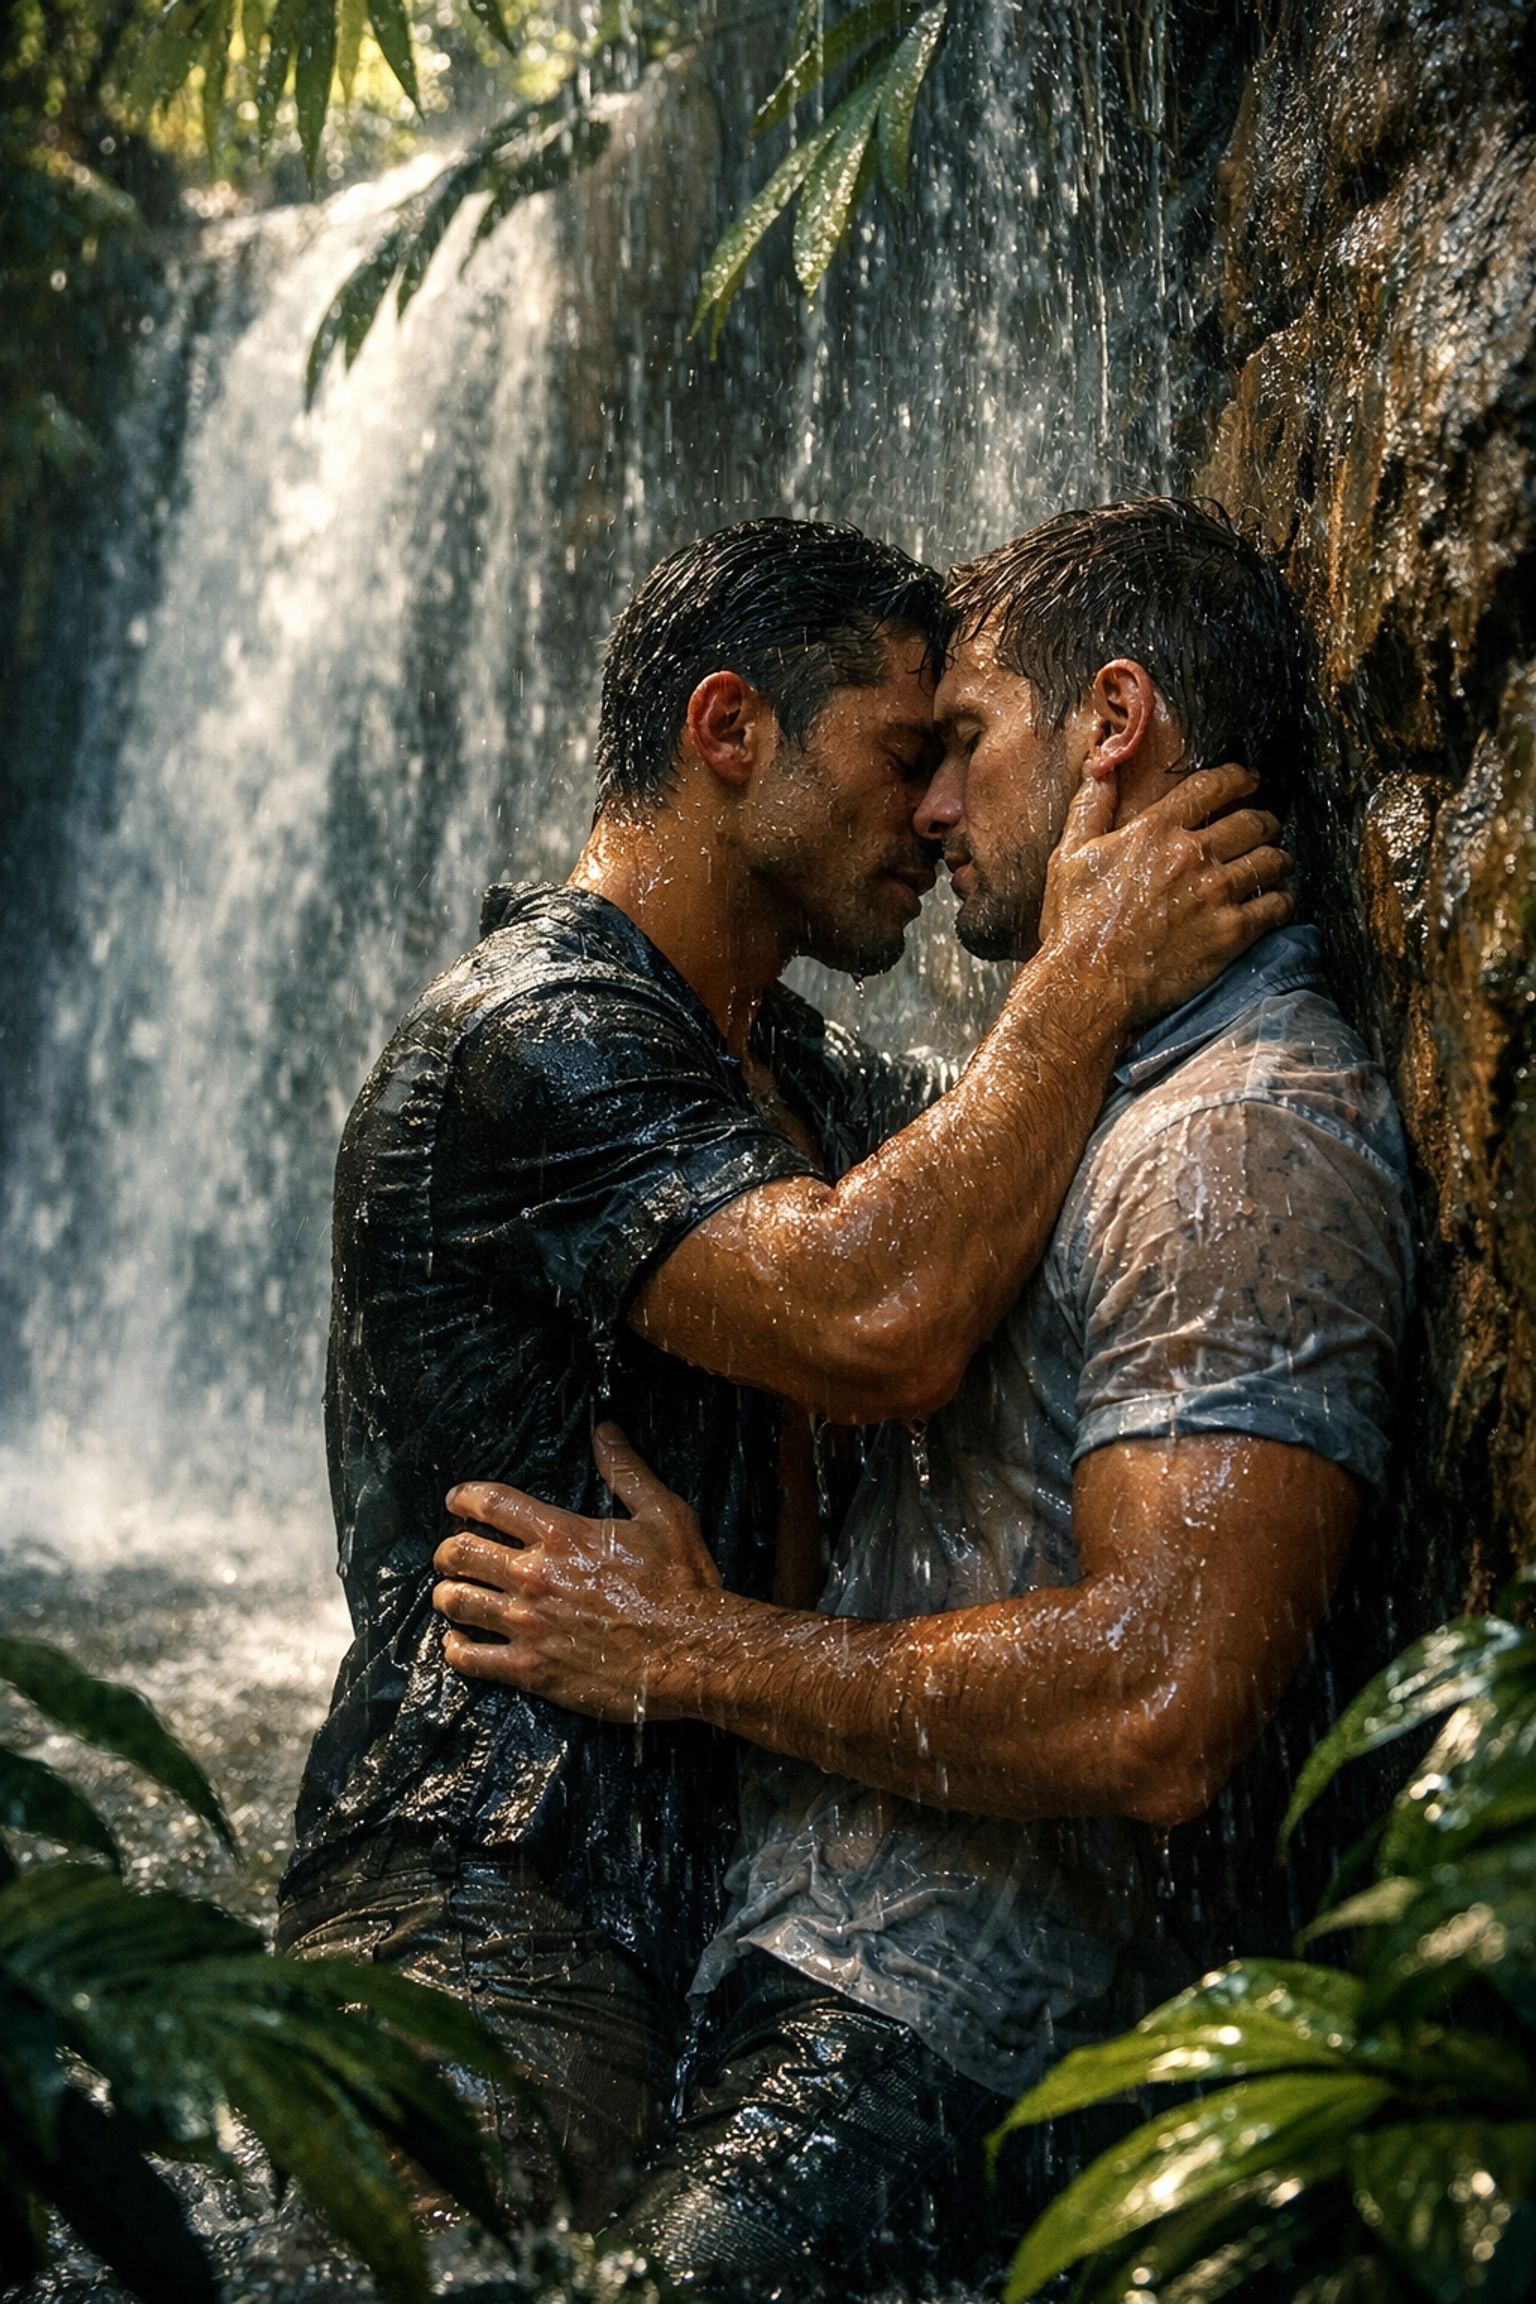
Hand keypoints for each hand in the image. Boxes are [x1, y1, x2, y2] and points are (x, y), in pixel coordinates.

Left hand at [433, 1424, 724, 1719]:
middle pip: (461, 1552)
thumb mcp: (663, 1513)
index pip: (493, 1504)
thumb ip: (627, 1471)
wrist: (693, 1653)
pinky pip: (472, 1660)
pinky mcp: (532, 1669)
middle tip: (450, 1554)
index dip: (465, 1498)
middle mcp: (535, 1576)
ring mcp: (529, 1625)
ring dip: (448, 1595)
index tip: (456, 1501)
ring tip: (451, 1595)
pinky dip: (456, 1650)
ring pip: (458, 1602)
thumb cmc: (682, 1584)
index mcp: (562, 1534)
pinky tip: (459, 1644)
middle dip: (448, 1550)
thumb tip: (605, 1432)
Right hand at [1038, 764, 1291, 1028]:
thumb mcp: (1069, 856)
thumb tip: (1098, 768)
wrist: (1088, 982)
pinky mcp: (1229, 932)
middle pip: (1252, 821)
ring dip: (1279, 858)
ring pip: (1270, 860)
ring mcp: (1214, 893)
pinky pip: (1275, 906)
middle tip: (1267, 826)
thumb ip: (1089, 807)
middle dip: (1265, 820)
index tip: (1248, 780)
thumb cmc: (1074, 923)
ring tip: (1278, 863)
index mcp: (1155, 830)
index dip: (1238, 778)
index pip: (1212, 786)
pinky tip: (1278, 902)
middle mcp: (1191, 854)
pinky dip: (1282, 901)